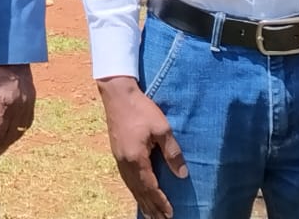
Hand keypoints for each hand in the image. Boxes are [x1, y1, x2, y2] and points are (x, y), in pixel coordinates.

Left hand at [0, 63, 34, 166]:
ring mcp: (28, 102)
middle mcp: (20, 105)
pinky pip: (25, 123)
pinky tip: (6, 137)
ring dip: (6, 144)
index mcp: (5, 102)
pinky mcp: (31, 98)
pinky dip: (15, 133)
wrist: (9, 44)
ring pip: (18, 132)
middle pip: (8, 136)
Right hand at [98, 77, 186, 218]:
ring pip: (130, 185)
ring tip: (150, 213)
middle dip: (151, 206)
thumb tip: (182, 174)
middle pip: (138, 190)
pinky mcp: (116, 151)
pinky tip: (137, 191)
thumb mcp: (162, 128)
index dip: (160, 202)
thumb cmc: (141, 108)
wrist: (117, 92)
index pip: (150, 187)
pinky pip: (126, 178)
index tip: (170, 214)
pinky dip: (133, 189)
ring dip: (141, 200)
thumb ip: (172, 152)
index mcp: (136, 158)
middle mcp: (124, 162)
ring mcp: (118, 157)